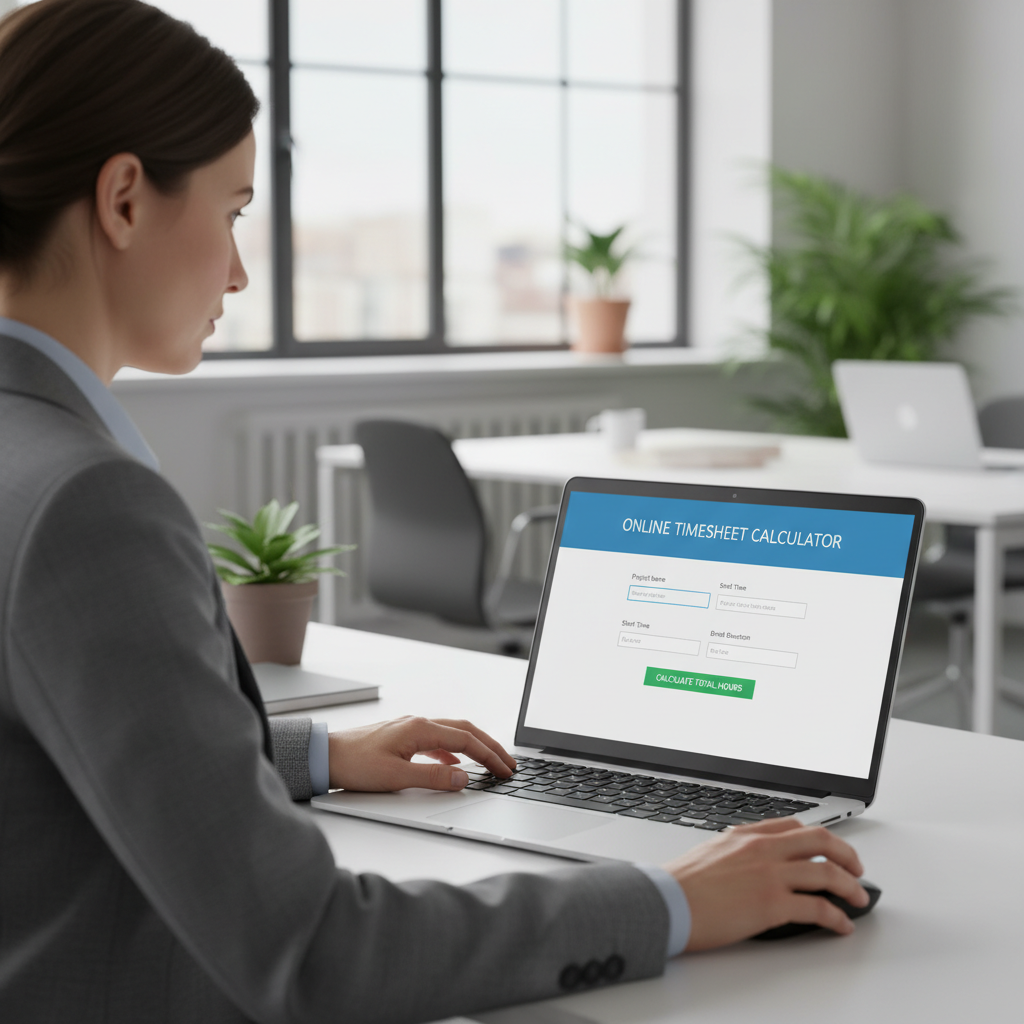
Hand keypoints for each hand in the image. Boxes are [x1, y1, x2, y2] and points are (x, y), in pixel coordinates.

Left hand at [327, 715, 515, 791]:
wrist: (324, 756)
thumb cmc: (354, 764)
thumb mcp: (396, 777)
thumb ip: (433, 778)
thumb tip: (465, 779)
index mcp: (420, 729)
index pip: (466, 740)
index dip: (489, 756)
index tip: (505, 771)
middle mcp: (418, 723)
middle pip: (465, 730)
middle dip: (490, 747)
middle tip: (509, 764)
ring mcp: (410, 728)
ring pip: (452, 733)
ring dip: (474, 747)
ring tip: (490, 763)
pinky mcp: (402, 737)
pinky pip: (438, 740)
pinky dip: (454, 751)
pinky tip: (454, 765)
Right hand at [663, 818, 869, 950]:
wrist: (666, 902)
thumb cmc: (680, 885)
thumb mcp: (710, 853)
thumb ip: (736, 853)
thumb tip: (750, 866)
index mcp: (746, 836)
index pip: (794, 826)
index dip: (819, 838)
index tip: (830, 850)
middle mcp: (762, 849)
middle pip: (820, 842)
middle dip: (847, 856)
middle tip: (857, 869)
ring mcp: (770, 875)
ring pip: (827, 874)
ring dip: (851, 887)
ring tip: (858, 899)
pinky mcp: (773, 904)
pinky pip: (818, 908)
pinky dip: (837, 917)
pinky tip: (841, 925)